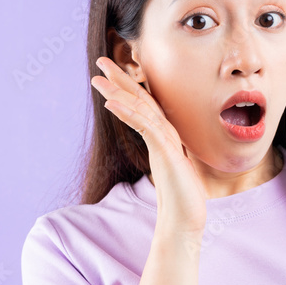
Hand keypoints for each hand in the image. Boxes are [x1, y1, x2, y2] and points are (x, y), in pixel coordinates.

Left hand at [91, 57, 206, 232]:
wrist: (186, 222)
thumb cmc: (181, 202)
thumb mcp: (170, 174)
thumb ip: (166, 159)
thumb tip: (163, 153)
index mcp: (166, 141)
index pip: (146, 108)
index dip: (129, 89)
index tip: (111, 75)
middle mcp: (167, 137)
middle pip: (142, 101)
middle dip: (121, 80)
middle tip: (101, 61)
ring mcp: (167, 144)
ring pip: (142, 109)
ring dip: (119, 90)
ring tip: (98, 76)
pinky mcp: (167, 153)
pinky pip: (145, 127)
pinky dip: (128, 112)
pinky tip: (112, 102)